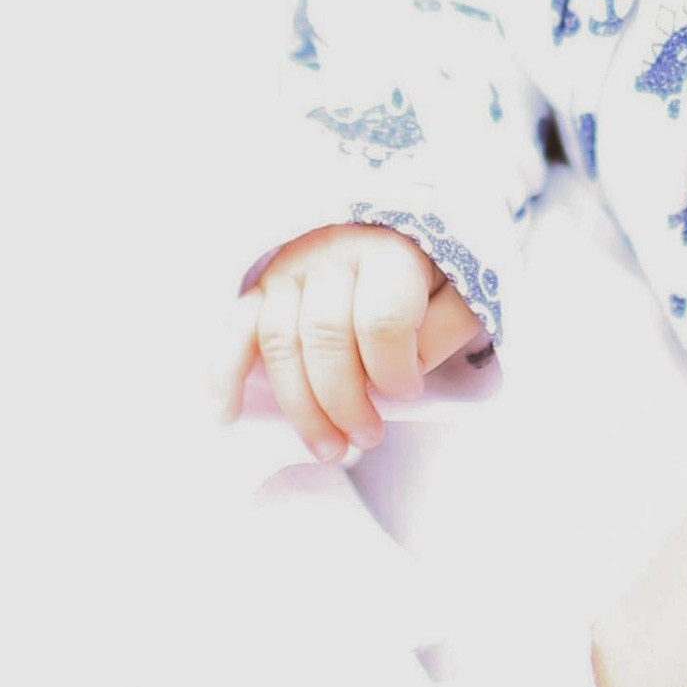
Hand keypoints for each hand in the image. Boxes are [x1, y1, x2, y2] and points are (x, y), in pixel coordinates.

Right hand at [228, 225, 481, 461]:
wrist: (393, 236)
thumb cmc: (430, 277)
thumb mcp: (462, 293)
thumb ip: (447, 328)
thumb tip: (406, 369)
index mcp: (387, 251)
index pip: (381, 320)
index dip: (394, 370)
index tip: (410, 392)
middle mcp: (331, 253)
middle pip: (324, 337)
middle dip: (345, 402)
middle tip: (368, 439)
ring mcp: (289, 270)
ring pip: (279, 342)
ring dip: (300, 407)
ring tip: (330, 450)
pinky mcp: (261, 289)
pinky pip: (233, 331)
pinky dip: (224, 374)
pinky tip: (227, 415)